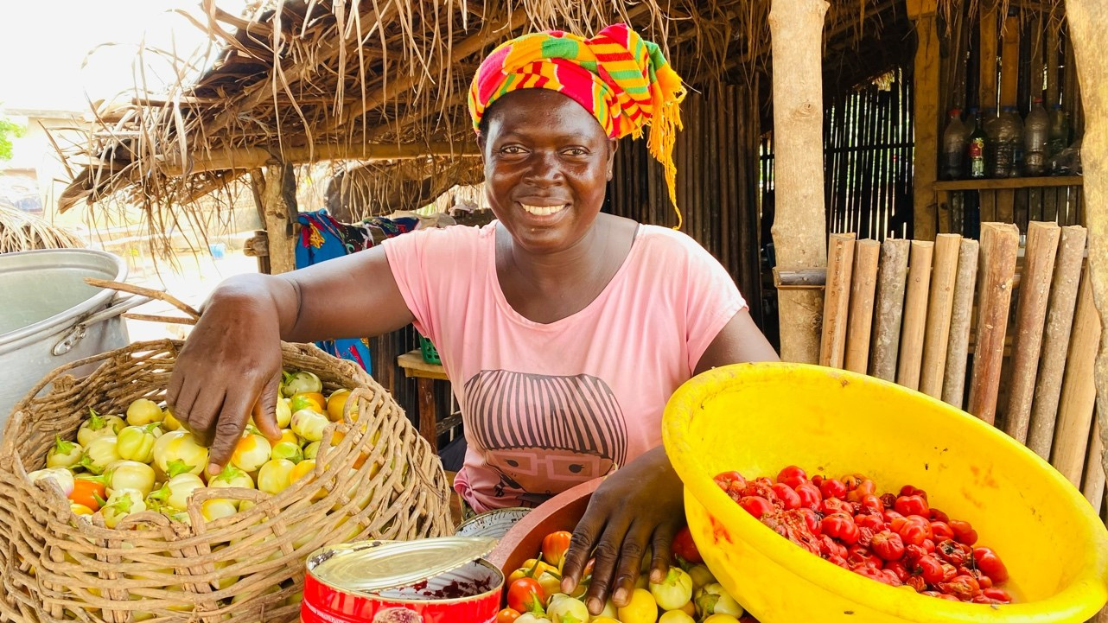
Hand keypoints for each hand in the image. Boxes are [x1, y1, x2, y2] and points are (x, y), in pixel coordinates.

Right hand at [166, 279, 284, 473]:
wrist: (240, 306)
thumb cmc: (262, 344)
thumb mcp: (272, 374)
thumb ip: (267, 407)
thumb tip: (273, 438)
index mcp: (246, 380)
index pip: (229, 425)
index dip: (221, 451)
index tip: (213, 469)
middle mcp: (219, 375)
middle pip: (202, 422)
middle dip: (205, 437)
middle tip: (213, 437)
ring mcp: (197, 367)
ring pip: (183, 412)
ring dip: (191, 424)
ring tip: (204, 419)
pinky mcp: (182, 361)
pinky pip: (172, 396)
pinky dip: (179, 408)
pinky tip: (192, 405)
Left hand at [559, 446, 684, 615]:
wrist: (671, 458)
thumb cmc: (636, 479)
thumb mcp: (611, 491)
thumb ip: (599, 520)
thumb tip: (584, 556)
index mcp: (602, 502)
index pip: (583, 537)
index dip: (574, 563)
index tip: (566, 586)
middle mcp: (621, 510)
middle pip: (607, 550)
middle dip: (598, 580)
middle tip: (592, 607)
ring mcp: (646, 515)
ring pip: (633, 551)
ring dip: (625, 578)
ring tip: (619, 602)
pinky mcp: (669, 519)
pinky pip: (662, 544)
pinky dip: (659, 562)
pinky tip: (654, 580)